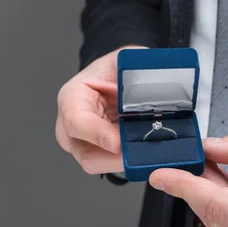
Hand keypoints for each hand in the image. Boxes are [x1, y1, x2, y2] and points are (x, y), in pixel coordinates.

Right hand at [56, 46, 145, 173]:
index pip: (75, 120)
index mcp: (73, 97)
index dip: (96, 133)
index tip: (117, 142)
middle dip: (115, 157)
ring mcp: (84, 143)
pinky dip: (130, 163)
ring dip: (124, 162)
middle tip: (142, 153)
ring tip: (148, 153)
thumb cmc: (117, 70)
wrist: (118, 80)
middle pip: (85, 152)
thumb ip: (135, 67)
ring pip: (99, 164)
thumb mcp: (125, 61)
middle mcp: (72, 124)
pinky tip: (146, 154)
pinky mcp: (100, 154)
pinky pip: (112, 165)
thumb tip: (155, 76)